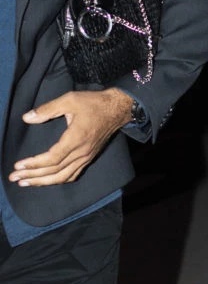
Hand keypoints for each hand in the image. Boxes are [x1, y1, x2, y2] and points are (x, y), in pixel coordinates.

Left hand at [9, 89, 134, 186]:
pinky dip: (59, 180)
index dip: (34, 164)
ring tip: (26, 183)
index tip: (18, 166)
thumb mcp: (70, 100)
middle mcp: (82, 152)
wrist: (118, 109)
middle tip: (14, 178)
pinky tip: (48, 181)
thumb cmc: (93, 103)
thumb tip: (27, 118)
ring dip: (43, 182)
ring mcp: (87, 157)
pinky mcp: (89, 158)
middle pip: (55, 171)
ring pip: (63, 177)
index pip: (52, 158)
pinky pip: (73, 175)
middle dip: (33, 176)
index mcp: (76, 138)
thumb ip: (47, 109)